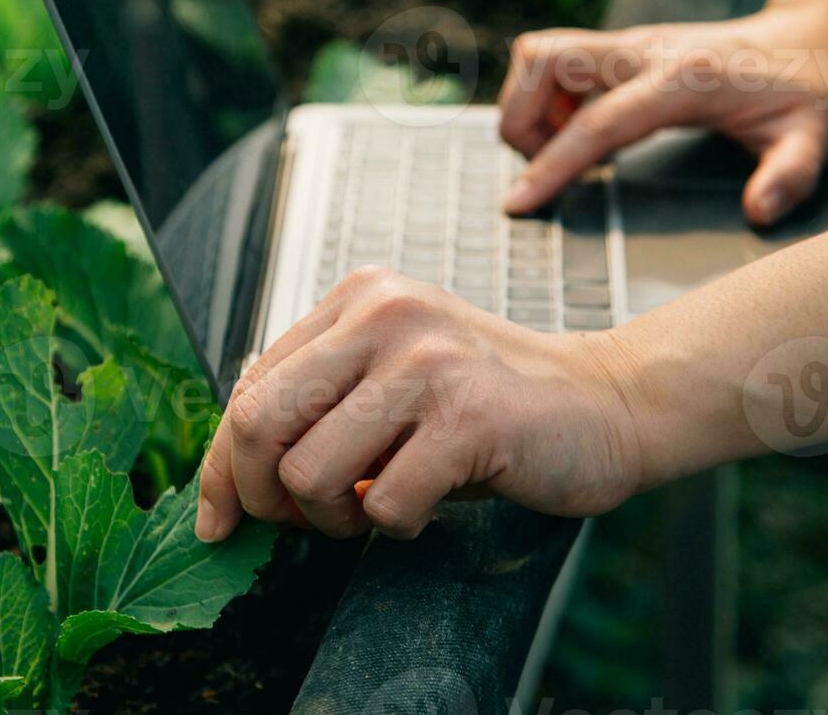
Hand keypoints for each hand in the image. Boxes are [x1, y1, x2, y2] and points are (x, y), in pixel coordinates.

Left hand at [195, 269, 667, 541]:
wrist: (609, 402)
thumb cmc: (486, 405)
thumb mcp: (390, 378)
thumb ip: (317, 402)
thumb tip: (224, 471)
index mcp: (356, 301)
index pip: (248, 390)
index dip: (221, 467)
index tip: (218, 520)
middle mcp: (383, 318)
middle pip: (256, 425)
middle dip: (262, 497)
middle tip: (302, 523)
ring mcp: (426, 365)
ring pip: (308, 474)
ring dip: (333, 519)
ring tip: (374, 510)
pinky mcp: (468, 419)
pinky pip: (383, 505)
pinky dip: (395, 527)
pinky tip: (429, 506)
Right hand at [498, 7, 827, 225]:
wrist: (813, 38)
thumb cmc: (808, 94)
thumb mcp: (814, 138)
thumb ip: (790, 175)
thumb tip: (759, 211)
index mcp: (684, 79)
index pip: (598, 122)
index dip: (552, 164)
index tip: (518, 204)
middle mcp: (645, 50)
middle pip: (542, 60)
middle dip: (522, 118)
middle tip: (549, 164)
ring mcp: (629, 43)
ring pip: (539, 54)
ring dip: (532, 105)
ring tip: (568, 147)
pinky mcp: (622, 47)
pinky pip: (556, 61)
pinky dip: (550, 98)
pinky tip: (588, 130)